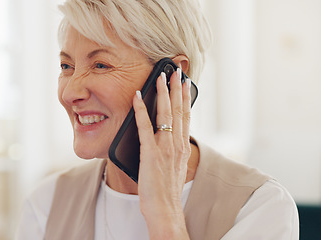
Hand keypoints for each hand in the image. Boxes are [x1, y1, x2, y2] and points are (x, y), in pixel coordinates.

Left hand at [133, 68, 191, 238]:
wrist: (166, 210)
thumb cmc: (167, 192)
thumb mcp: (174, 167)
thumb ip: (171, 151)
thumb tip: (166, 139)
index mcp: (182, 147)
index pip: (186, 116)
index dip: (184, 96)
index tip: (183, 81)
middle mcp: (177, 144)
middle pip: (179, 110)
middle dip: (176, 88)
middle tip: (174, 70)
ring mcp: (164, 147)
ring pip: (166, 114)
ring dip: (163, 93)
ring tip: (160, 76)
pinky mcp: (150, 153)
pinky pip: (145, 127)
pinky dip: (141, 110)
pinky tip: (138, 97)